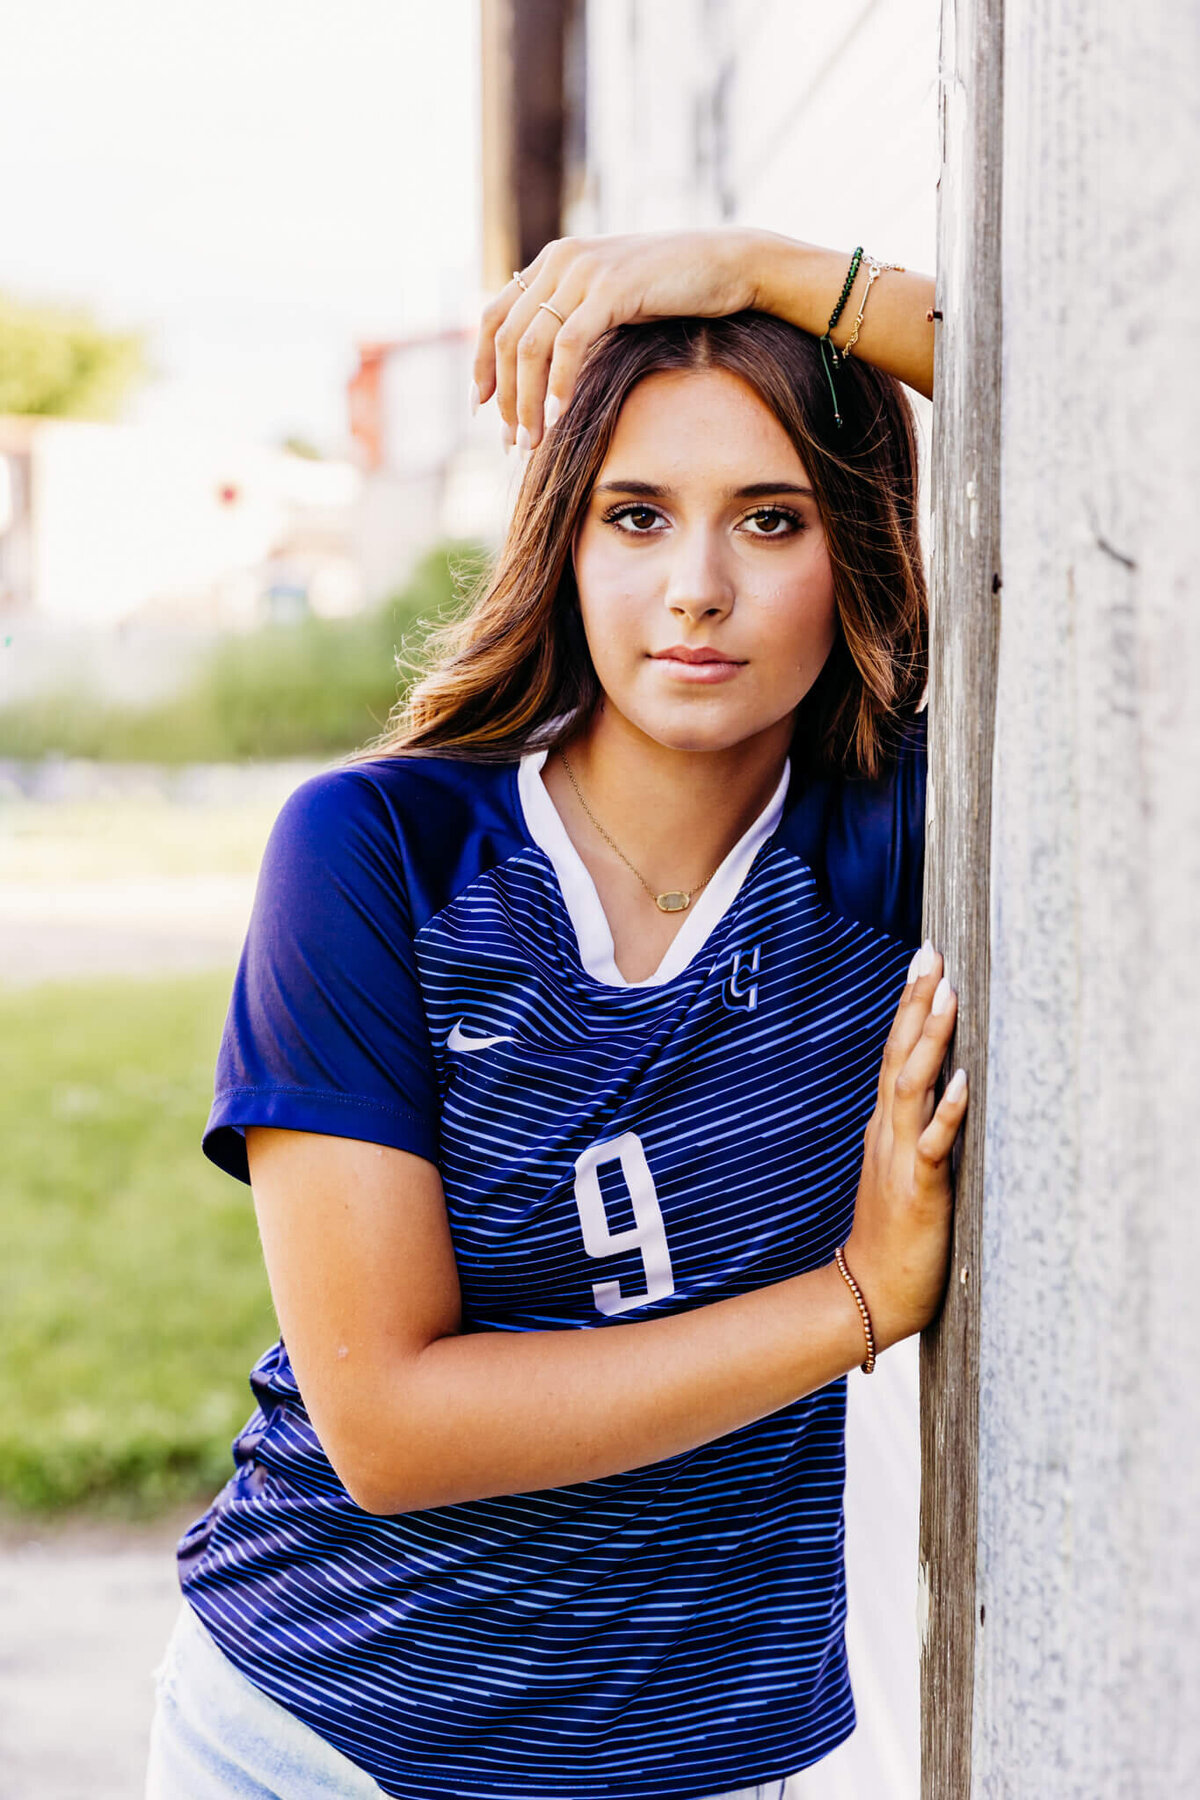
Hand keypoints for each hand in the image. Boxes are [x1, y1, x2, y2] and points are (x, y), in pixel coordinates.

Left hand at [471, 228, 774, 451]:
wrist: (731, 264)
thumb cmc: (677, 290)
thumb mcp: (613, 301)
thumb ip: (577, 319)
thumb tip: (546, 368)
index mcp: (553, 261)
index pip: (493, 317)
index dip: (482, 365)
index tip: (481, 409)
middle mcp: (560, 259)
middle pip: (506, 338)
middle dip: (505, 398)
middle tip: (514, 444)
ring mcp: (584, 270)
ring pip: (531, 347)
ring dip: (527, 402)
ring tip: (533, 443)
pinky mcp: (611, 288)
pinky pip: (570, 344)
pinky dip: (559, 384)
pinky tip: (560, 417)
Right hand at [843, 942, 967, 1352]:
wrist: (870, 1292)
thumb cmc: (893, 1235)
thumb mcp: (900, 1169)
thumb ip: (914, 1128)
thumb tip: (938, 1088)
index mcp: (885, 1126)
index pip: (896, 1053)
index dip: (909, 1006)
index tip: (924, 960)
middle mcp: (888, 1132)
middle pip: (899, 1056)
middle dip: (916, 1004)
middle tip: (930, 955)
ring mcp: (899, 1158)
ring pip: (912, 1088)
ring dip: (929, 1041)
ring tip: (945, 997)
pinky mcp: (917, 1189)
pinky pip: (931, 1145)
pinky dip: (947, 1112)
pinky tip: (963, 1083)